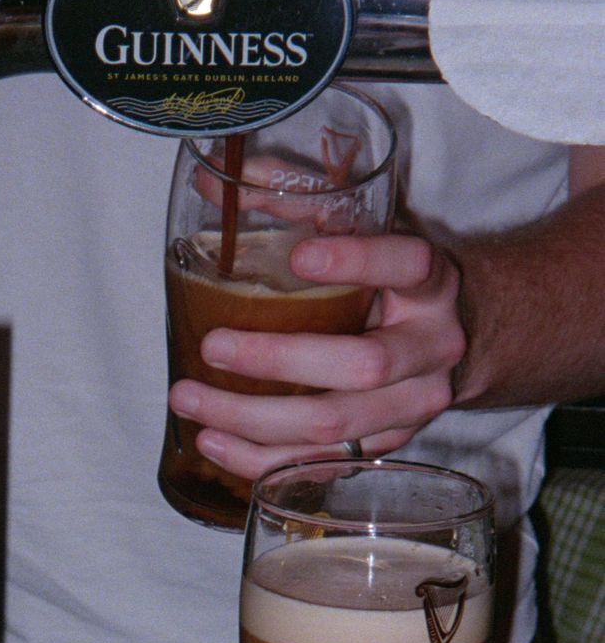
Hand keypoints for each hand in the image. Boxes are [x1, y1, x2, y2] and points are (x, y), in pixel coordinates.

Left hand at [166, 231, 467, 477]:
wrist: (453, 340)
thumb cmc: (391, 282)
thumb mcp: (365, 236)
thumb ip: (296, 204)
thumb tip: (208, 179)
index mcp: (432, 282)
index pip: (407, 264)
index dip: (357, 261)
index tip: (300, 255)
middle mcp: (433, 347)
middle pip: (361, 365)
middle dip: (277, 359)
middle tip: (213, 345)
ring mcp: (413, 406)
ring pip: (333, 424)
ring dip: (251, 418)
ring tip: (189, 399)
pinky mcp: (384, 445)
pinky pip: (319, 463)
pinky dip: (258, 459)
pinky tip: (211, 441)